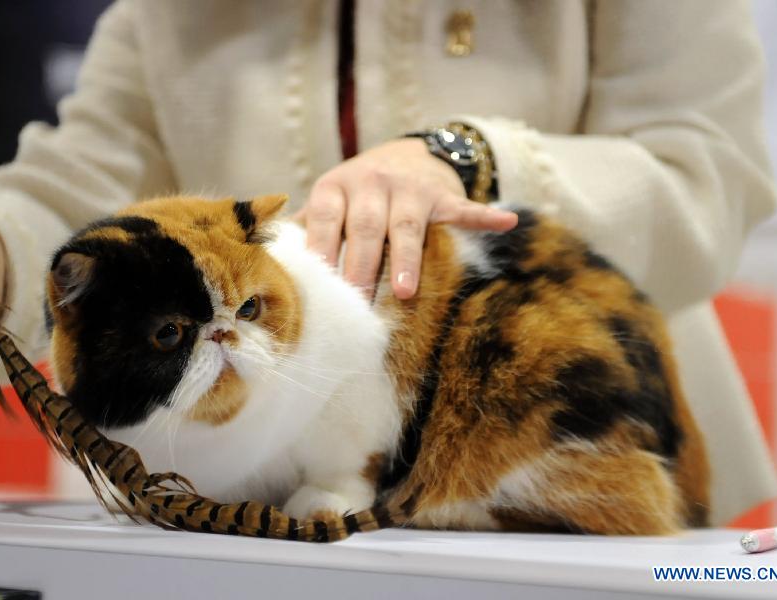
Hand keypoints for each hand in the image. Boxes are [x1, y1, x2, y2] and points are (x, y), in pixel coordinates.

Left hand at [297, 138, 516, 298]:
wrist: (404, 154)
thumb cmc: (357, 194)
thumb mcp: (329, 201)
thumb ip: (304, 230)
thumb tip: (272, 270)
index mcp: (335, 188)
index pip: (324, 222)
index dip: (320, 252)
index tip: (316, 287)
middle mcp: (370, 184)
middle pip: (364, 229)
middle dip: (359, 267)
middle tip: (356, 304)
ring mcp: (408, 189)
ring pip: (405, 226)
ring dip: (405, 258)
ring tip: (404, 291)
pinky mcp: (440, 195)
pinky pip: (461, 208)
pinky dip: (482, 216)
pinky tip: (505, 221)